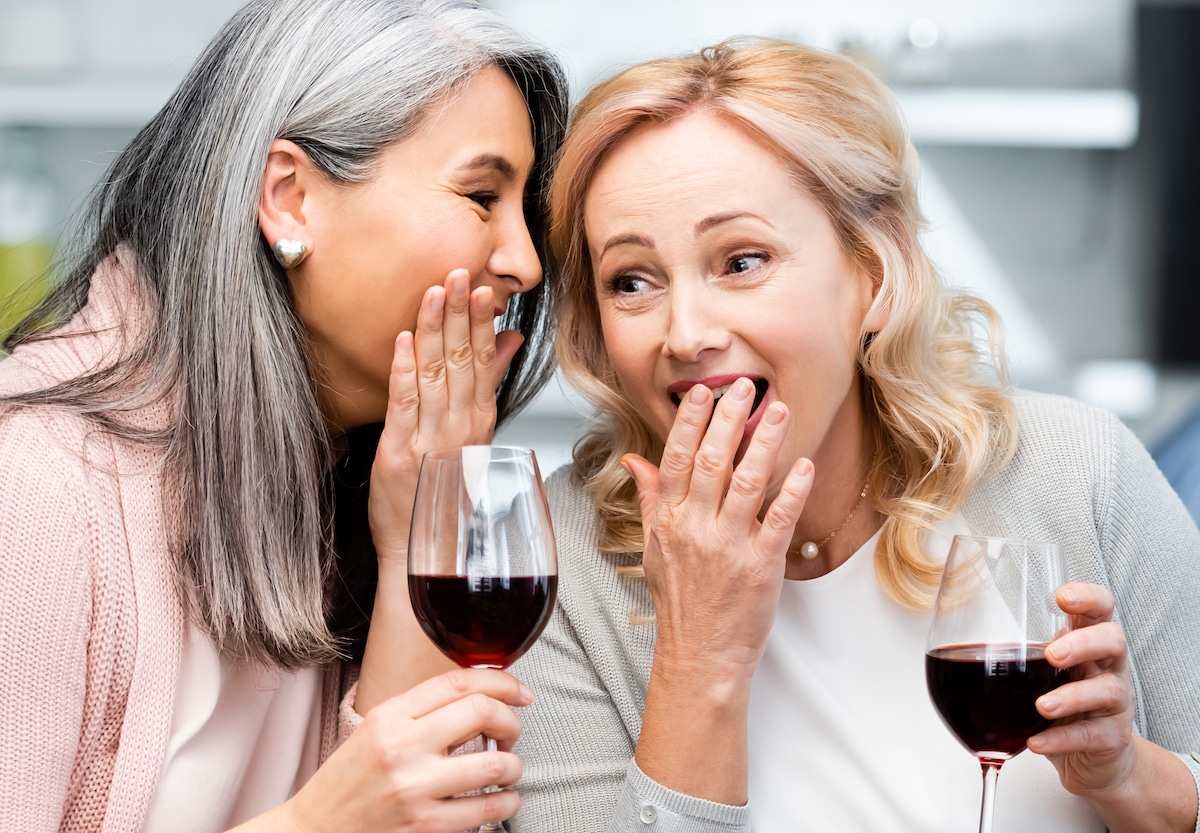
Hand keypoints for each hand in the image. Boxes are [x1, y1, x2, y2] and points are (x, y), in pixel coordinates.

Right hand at [281, 668, 532, 832]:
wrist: (313, 832)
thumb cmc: (349, 782)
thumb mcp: (376, 731)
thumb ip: (422, 711)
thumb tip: (481, 694)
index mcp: (390, 716)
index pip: (459, 682)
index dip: (501, 681)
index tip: (520, 691)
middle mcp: (402, 746)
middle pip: (482, 711)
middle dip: (511, 721)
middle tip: (510, 733)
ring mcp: (414, 788)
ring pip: (494, 764)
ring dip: (513, 766)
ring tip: (507, 769)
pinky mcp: (424, 827)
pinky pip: (486, 809)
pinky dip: (506, 802)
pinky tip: (501, 800)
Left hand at [368, 269, 523, 560]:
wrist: (425, 552)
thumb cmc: (447, 498)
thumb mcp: (474, 438)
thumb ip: (487, 386)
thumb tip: (506, 344)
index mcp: (479, 425)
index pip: (484, 365)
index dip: (483, 325)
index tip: (485, 290)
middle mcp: (459, 430)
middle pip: (463, 362)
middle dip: (461, 314)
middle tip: (461, 273)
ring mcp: (429, 440)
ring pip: (436, 374)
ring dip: (436, 329)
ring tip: (437, 291)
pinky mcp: (398, 452)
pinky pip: (404, 403)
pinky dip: (405, 369)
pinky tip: (405, 339)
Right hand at [622, 378, 814, 681]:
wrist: (700, 655)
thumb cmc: (681, 602)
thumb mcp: (654, 547)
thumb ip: (649, 498)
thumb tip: (634, 461)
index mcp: (669, 520)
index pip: (676, 459)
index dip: (688, 423)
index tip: (701, 394)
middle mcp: (696, 529)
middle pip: (711, 462)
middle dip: (728, 420)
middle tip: (744, 387)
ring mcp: (728, 547)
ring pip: (747, 483)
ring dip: (764, 443)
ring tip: (778, 411)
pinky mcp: (761, 566)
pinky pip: (779, 520)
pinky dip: (793, 490)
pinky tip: (803, 464)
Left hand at [1028, 582, 1136, 795]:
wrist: (1093, 757)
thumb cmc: (1064, 700)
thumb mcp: (1043, 668)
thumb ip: (1018, 649)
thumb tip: (957, 627)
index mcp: (1090, 641)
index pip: (1101, 607)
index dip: (1088, 597)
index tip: (1061, 597)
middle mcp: (1109, 666)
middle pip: (1113, 641)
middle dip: (1083, 644)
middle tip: (1052, 653)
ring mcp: (1115, 703)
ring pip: (1108, 691)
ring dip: (1071, 696)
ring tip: (1042, 706)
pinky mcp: (1111, 737)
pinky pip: (1091, 736)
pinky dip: (1061, 739)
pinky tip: (1035, 742)